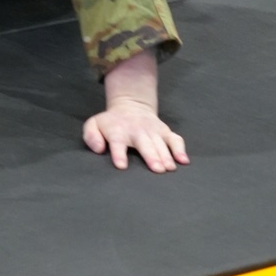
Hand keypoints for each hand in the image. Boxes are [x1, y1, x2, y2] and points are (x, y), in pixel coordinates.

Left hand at [83, 48, 187, 172]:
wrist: (131, 106)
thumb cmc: (111, 123)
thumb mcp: (94, 124)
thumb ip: (91, 136)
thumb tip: (99, 149)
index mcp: (118, 131)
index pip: (118, 142)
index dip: (119, 154)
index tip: (122, 166)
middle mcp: (137, 131)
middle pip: (145, 144)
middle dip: (151, 156)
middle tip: (157, 170)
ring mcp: (153, 131)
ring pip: (161, 143)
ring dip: (166, 156)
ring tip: (170, 169)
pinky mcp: (164, 131)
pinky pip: (175, 139)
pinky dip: (180, 149)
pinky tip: (184, 161)